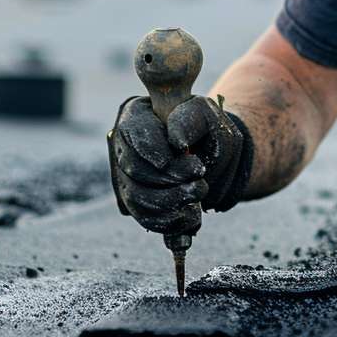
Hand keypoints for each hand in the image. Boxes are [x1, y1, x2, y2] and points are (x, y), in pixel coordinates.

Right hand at [107, 94, 252, 235]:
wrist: (212, 152)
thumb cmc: (206, 128)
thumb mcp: (204, 115)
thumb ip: (188, 122)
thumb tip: (178, 143)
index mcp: (137, 115)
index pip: (133, 130)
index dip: (151, 148)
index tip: (170, 161)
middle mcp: (125, 145)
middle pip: (132, 167)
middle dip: (168, 179)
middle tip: (198, 181)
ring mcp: (127, 175)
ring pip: (135, 196)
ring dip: (169, 202)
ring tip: (198, 196)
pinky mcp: (138, 200)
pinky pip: (144, 217)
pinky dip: (168, 221)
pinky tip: (190, 218)